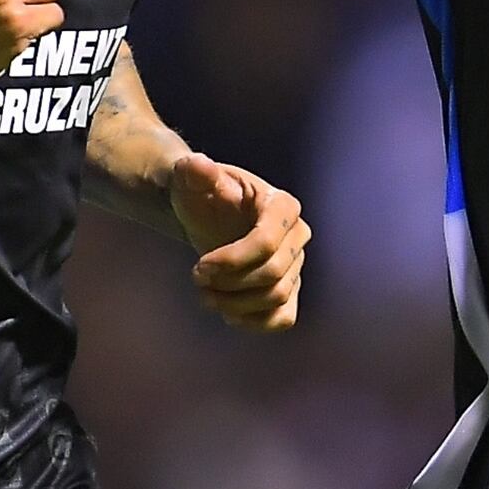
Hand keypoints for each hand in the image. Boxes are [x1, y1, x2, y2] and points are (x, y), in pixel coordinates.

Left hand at [168, 155, 309, 330]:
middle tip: (197, 278)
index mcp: (281, 205)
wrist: (203, 214)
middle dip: (231, 283)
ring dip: (236, 304)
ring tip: (205, 295)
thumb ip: (194, 172)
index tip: (198, 267)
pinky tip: (228, 315)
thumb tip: (198, 166)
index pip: (266, 243)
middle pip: (273, 274)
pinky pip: (284, 316)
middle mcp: (297, 233)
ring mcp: (296, 263)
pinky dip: (257, 323)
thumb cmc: (199, 193)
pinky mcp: (289, 288)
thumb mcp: (191, 179)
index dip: (231, 262)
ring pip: (277, 297)